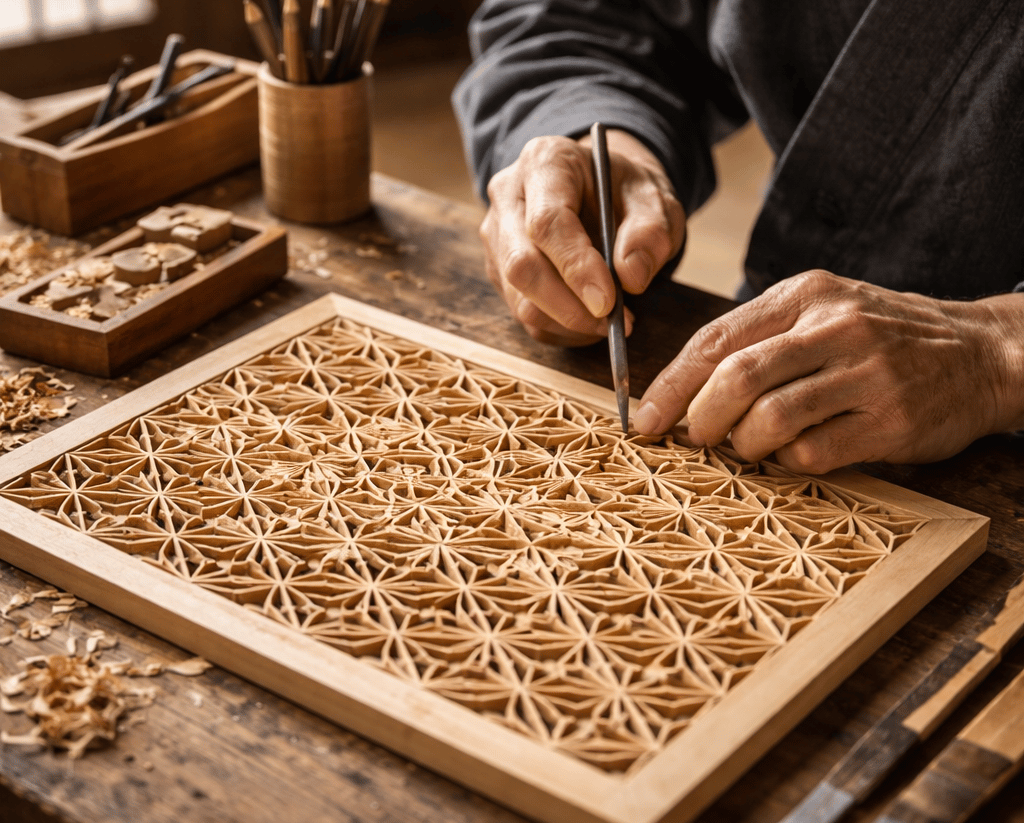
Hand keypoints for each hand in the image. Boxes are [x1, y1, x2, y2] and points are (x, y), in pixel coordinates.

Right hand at [480, 130, 685, 345]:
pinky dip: (561, 329)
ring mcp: (497, 237)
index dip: (575, 266)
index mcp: (545, 163)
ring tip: (611, 321)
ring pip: (519, 298)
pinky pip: (524, 314)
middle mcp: (509, 197)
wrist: (602, 193)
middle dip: (568, 306)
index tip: (608, 301)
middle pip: (521, 264)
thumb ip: (650, 232)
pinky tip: (590, 320)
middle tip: (613, 323)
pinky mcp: (500, 271)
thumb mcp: (654, 199)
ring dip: (568, 322)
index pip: (547, 222)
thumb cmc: (625, 193)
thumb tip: (631, 278)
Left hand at [633, 270, 1023, 472]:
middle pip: (735, 378)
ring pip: (770, 420)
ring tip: (750, 447)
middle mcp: (835, 328)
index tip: (644, 419)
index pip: (716, 339)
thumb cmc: (881, 337)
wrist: (981, 353)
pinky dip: (790, 462)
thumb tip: (683, 391)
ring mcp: (867, 375)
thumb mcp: (822, 312)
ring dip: (744, 445)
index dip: (671, 385)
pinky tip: (798, 452)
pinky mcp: (891, 422)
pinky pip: (813, 454)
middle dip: (698, 418)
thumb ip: (759, 340)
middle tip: (692, 438)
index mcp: (806, 296)